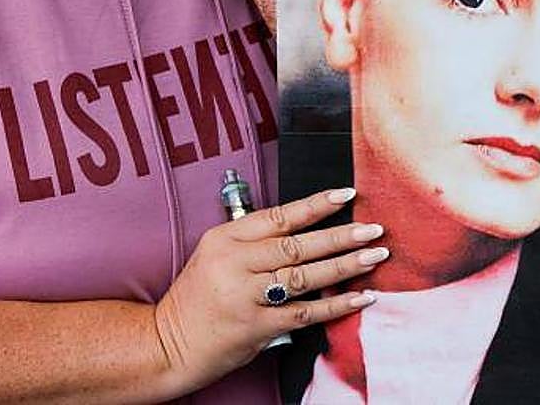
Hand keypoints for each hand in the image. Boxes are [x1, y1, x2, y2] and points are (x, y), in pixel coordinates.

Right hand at [154, 187, 386, 393]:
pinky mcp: (255, 327)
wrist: (165, 343)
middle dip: (341, 235)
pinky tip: (361, 297)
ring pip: (304, 276)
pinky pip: (304, 313)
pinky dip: (336, 305)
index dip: (316, 204)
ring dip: (345, 266)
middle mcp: (235, 263)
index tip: (347, 194)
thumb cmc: (195, 299)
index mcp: (226, 238)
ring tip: (374, 256)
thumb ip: (252, 242)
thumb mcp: (214, 256)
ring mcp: (245, 296)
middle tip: (374, 228)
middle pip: (298, 245)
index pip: (279, 216)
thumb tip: (303, 231)